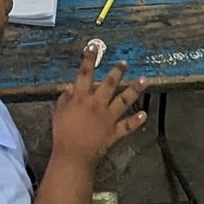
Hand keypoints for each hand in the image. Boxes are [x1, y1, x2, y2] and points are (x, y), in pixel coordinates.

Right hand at [51, 42, 146, 166]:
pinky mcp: (115, 132)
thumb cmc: (62, 133)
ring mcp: (108, 118)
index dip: (89, 60)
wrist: (73, 155)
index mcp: (81, 98)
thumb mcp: (58, 112)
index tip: (93, 47)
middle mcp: (97, 104)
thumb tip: (72, 86)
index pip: (85, 74)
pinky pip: (128, 126)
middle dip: (117, 71)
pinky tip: (144, 114)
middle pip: (109, 84)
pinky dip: (136, 120)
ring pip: (124, 101)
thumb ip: (65, 98)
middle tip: (124, 62)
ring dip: (134, 90)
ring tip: (144, 80)